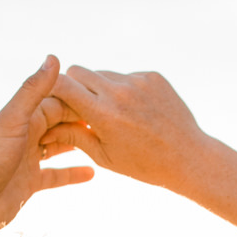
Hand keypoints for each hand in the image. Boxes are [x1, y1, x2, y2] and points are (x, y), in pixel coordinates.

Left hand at [0, 55, 94, 236]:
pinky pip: (57, 175)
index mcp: (22, 116)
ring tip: (105, 143)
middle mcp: (27, 135)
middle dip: (83, 122)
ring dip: (80, 144)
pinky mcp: (31, 182)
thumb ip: (33, 90)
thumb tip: (54, 58)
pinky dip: (73, 173)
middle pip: (61, 123)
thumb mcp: (13, 121)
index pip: (57, 101)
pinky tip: (92, 173)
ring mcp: (29, 159)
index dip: (79, 101)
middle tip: (112, 124)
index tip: (104, 101)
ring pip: (60, 147)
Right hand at [41, 68, 211, 192]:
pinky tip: (136, 111)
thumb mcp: (104, 156)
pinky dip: (123, 90)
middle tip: (79, 107)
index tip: (51, 98)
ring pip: (104, 74)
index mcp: (104, 114)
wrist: (188, 158)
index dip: (52, 89)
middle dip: (73, 86)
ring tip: (113, 115)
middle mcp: (120, 92)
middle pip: (79, 71)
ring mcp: (138, 81)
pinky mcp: (153, 76)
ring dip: (100, 89)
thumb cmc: (143, 164)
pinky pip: (126, 76)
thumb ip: (74, 136)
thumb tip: (47, 124)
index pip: (63, 85)